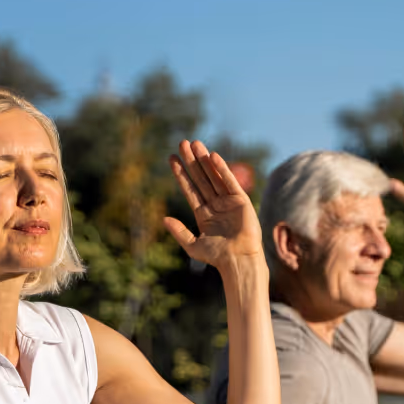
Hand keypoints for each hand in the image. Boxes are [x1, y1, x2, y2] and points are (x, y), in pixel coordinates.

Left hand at [166, 140, 262, 268]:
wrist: (238, 260)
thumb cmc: (217, 257)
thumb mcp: (192, 246)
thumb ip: (179, 232)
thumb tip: (163, 219)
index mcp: (203, 214)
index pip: (189, 189)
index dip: (181, 174)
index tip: (171, 158)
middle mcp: (215, 204)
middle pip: (200, 178)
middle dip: (191, 161)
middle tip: (182, 142)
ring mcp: (228, 201)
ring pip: (213, 176)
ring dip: (204, 160)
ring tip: (194, 143)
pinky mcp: (240, 200)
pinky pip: (229, 181)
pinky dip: (222, 168)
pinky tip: (212, 156)